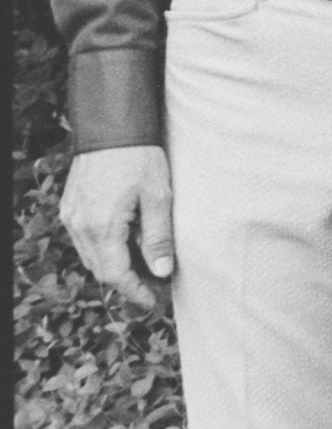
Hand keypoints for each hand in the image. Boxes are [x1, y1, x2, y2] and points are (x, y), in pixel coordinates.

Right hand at [60, 144, 173, 311]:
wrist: (112, 127)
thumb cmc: (140, 158)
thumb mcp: (159, 196)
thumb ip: (158, 237)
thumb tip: (162, 271)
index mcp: (102, 226)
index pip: (116, 274)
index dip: (135, 291)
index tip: (154, 301)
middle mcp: (80, 226)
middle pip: (101, 269)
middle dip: (127, 281)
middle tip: (155, 284)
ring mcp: (72, 217)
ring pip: (91, 256)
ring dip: (115, 265)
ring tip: (145, 265)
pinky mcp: (71, 207)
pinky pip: (85, 239)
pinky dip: (104, 248)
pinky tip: (127, 242)